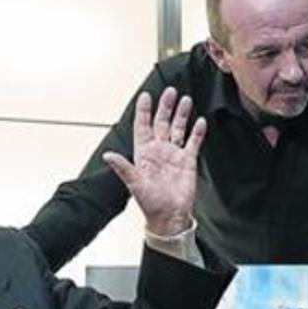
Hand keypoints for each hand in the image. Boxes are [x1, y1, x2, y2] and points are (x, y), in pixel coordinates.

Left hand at [103, 86, 206, 236]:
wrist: (170, 216)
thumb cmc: (151, 203)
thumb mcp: (134, 184)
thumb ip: (123, 168)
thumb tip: (108, 156)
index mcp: (144, 153)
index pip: (143, 126)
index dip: (143, 111)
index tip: (145, 96)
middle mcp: (159, 151)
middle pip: (161, 122)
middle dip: (165, 106)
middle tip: (169, 92)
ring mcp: (174, 154)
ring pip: (177, 128)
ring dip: (181, 114)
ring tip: (185, 100)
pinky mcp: (188, 161)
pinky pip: (193, 142)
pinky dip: (197, 132)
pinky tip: (200, 121)